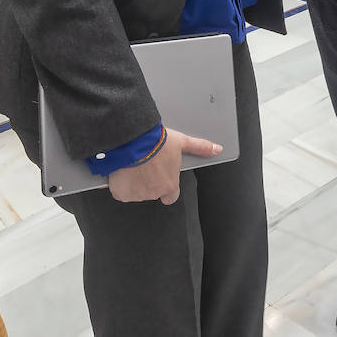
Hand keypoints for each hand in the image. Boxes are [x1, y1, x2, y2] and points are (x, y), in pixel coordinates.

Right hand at [106, 127, 220, 204]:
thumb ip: (199, 148)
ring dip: (135, 181)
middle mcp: (154, 192)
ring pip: (136, 192)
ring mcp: (137, 194)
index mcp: (169, 185)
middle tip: (146, 165)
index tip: (162, 178)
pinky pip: (120, 191)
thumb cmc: (156, 142)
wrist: (133, 140)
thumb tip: (216, 149)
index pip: (171, 196)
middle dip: (149, 181)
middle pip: (152, 191)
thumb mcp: (181, 142)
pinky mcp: (121, 193)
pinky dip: (120, 183)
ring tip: (135, 164)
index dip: (167, 187)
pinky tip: (123, 170)